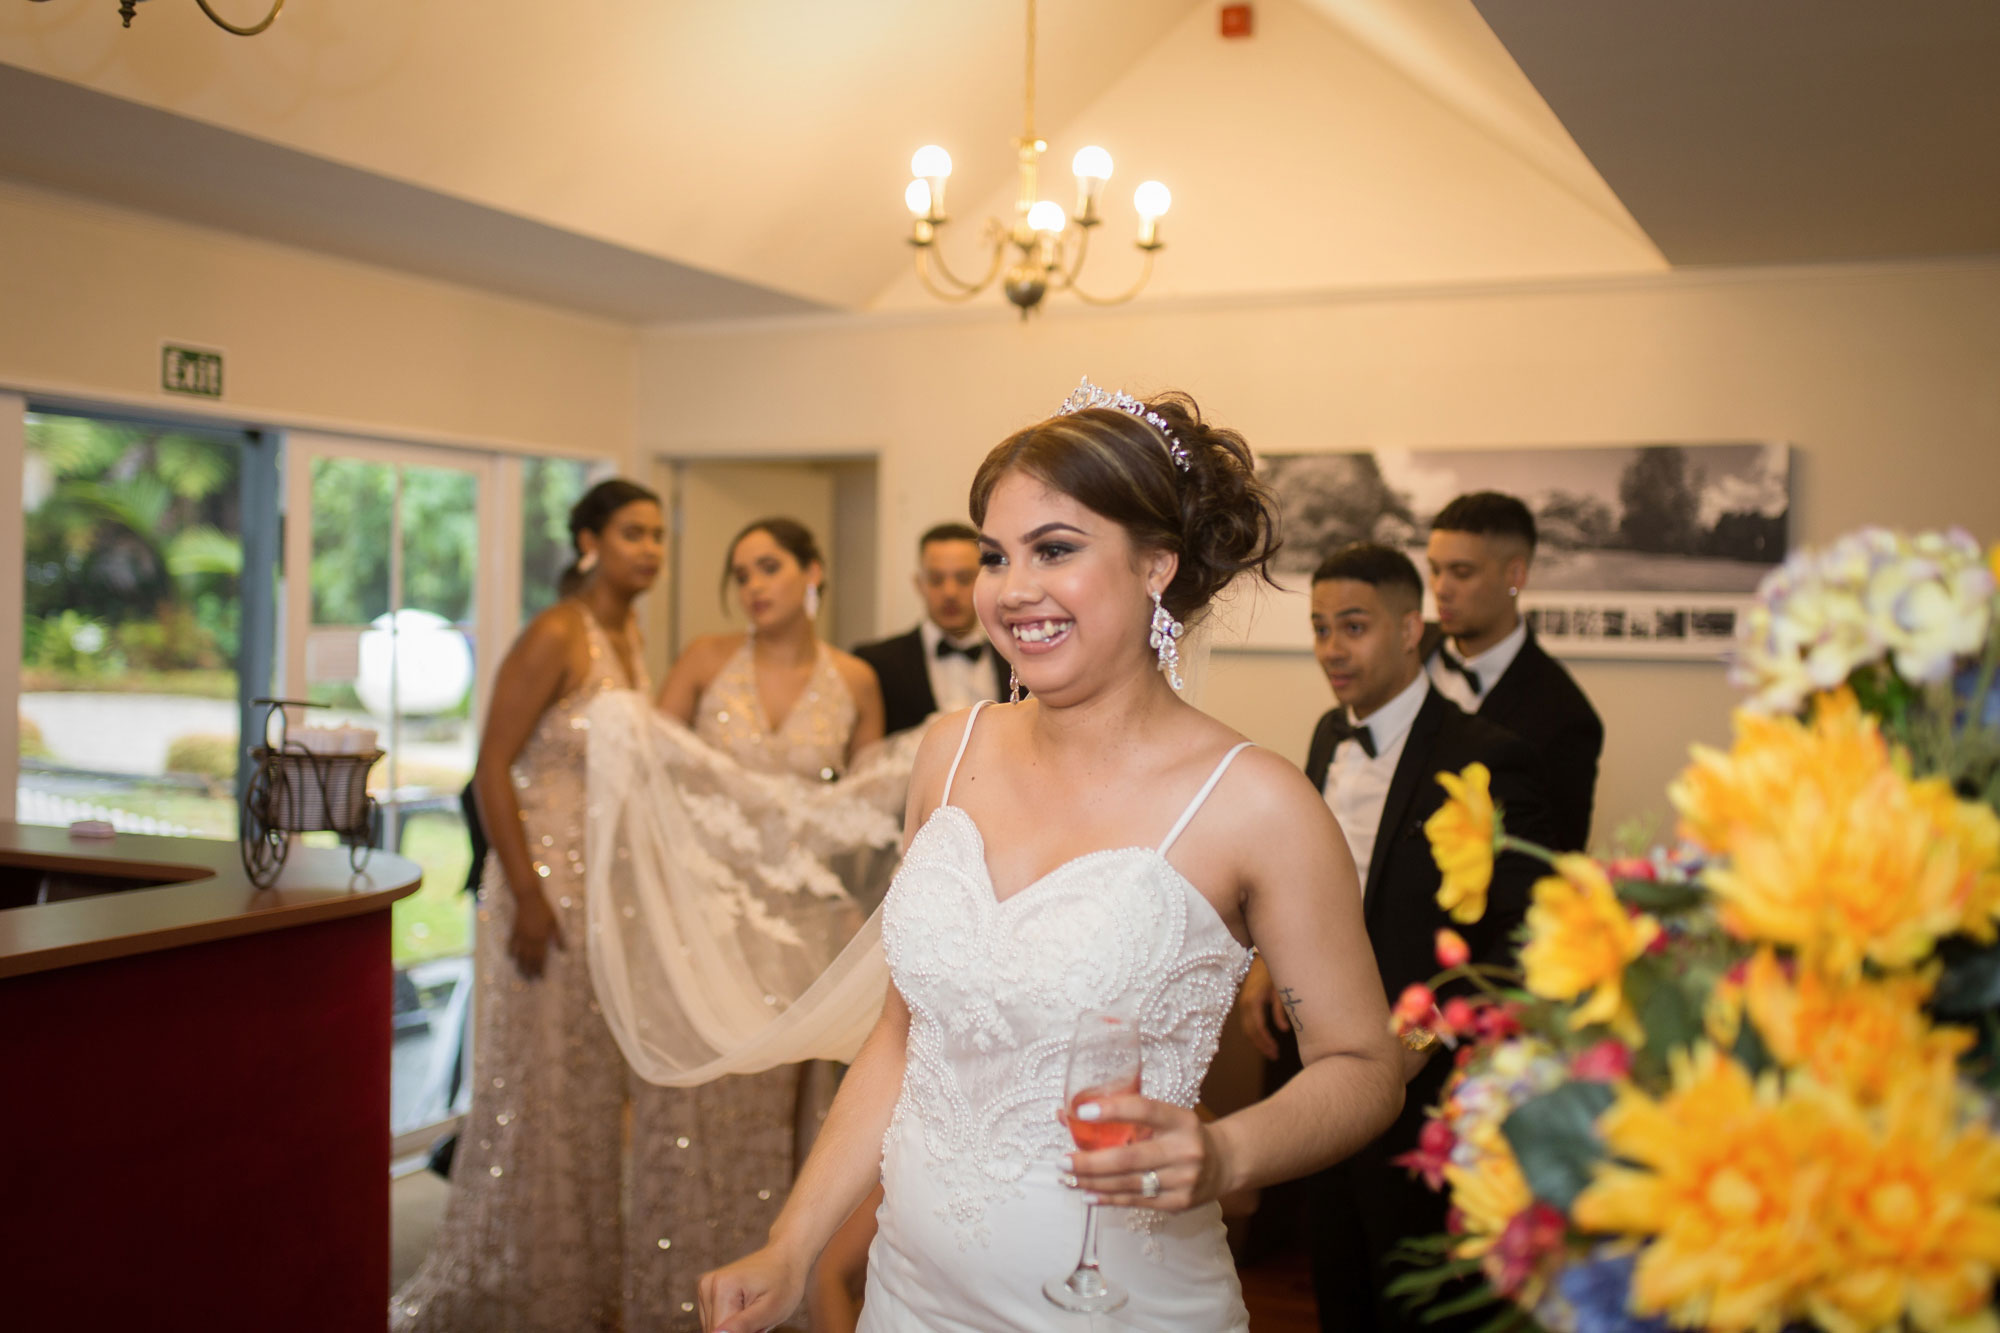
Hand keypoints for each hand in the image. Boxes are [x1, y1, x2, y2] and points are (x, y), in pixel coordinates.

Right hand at [507, 888, 565, 978]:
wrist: (529, 899)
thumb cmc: (544, 910)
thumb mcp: (555, 923)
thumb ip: (559, 938)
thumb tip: (564, 951)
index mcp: (541, 939)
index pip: (540, 958)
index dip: (540, 968)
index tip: (540, 977)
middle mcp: (529, 940)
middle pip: (529, 959)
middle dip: (530, 971)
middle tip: (530, 980)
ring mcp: (520, 936)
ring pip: (520, 955)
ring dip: (520, 965)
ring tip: (521, 974)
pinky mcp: (514, 931)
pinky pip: (511, 945)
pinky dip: (511, 952)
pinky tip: (511, 958)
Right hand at [699, 1245, 806, 1332]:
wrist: (785, 1258)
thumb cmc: (783, 1282)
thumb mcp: (770, 1309)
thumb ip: (743, 1326)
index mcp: (722, 1288)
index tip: (758, 1325)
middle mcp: (707, 1285)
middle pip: (715, 1331)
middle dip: (738, 1332)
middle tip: (759, 1318)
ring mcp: (705, 1286)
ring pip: (713, 1327)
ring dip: (734, 1328)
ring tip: (754, 1312)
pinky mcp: (707, 1290)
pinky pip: (715, 1319)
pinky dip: (730, 1321)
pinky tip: (746, 1309)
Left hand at [1064, 1095, 1233, 1212]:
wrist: (1225, 1162)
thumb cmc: (1184, 1134)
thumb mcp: (1165, 1116)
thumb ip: (1125, 1114)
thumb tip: (1069, 1114)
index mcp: (1180, 1120)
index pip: (1144, 1110)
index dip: (1113, 1110)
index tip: (1082, 1111)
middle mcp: (1184, 1150)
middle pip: (1129, 1158)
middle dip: (1090, 1162)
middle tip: (1062, 1160)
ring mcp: (1182, 1180)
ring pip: (1128, 1184)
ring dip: (1092, 1182)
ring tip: (1067, 1177)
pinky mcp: (1178, 1203)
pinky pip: (1136, 1202)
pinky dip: (1108, 1198)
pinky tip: (1087, 1193)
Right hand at [1236, 958, 1287, 1059]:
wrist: (1260, 959)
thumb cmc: (1273, 973)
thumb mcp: (1279, 991)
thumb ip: (1280, 1011)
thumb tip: (1284, 1030)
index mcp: (1253, 1002)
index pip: (1258, 1028)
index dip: (1267, 1042)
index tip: (1276, 1052)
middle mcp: (1244, 1005)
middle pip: (1250, 1032)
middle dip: (1261, 1046)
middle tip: (1274, 1056)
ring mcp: (1242, 1004)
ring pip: (1246, 1029)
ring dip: (1257, 1042)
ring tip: (1271, 1051)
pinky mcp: (1244, 1003)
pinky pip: (1246, 1023)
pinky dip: (1254, 1034)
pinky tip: (1264, 1039)